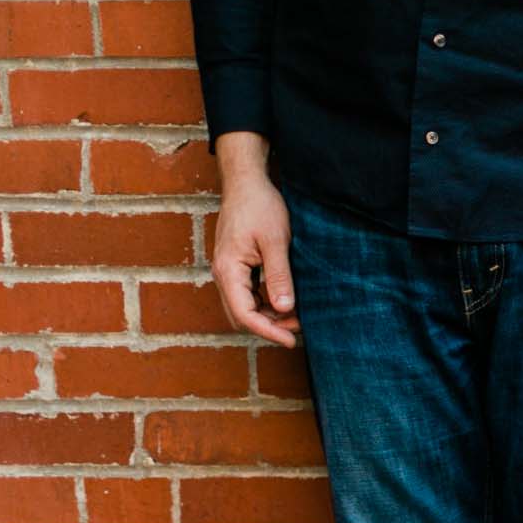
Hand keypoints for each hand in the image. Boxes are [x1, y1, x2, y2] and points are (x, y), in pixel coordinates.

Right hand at [209, 134, 297, 347]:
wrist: (247, 182)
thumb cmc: (260, 206)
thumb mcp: (275, 241)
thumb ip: (279, 276)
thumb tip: (285, 309)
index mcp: (228, 270)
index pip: (244, 314)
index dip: (268, 331)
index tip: (291, 340)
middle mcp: (223, 274)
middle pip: (241, 315)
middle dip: (269, 326)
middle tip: (299, 328)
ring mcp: (229, 271)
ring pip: (245, 306)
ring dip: (269, 315)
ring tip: (298, 315)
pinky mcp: (237, 266)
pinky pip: (248, 294)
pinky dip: (266, 302)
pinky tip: (288, 299)